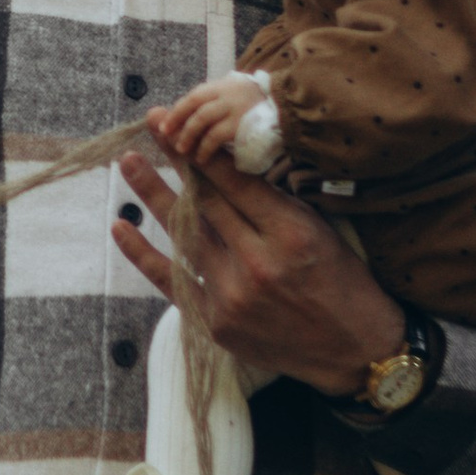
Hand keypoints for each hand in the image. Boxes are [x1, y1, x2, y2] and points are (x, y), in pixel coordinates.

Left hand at [112, 143, 401, 394]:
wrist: (354, 352)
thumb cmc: (344, 283)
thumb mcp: (320, 230)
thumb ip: (273, 201)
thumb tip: (227, 161)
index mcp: (290, 235)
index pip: (235, 183)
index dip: (202, 150)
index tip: (180, 122)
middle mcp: (257, 264)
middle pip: (206, 202)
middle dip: (177, 160)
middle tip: (152, 126)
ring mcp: (231, 297)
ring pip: (184, 234)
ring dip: (152, 195)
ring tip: (129, 162)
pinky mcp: (215, 323)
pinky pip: (170, 280)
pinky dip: (141, 254)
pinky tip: (121, 225)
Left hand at [147, 73, 262, 165]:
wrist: (288, 110)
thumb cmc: (258, 107)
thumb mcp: (236, 97)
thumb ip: (215, 104)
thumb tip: (188, 116)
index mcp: (223, 86)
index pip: (194, 96)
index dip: (177, 110)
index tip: (163, 124)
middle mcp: (226, 94)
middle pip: (194, 105)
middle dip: (176, 120)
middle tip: (165, 135)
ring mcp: (234, 108)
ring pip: (202, 119)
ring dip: (188, 135)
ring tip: (182, 149)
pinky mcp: (241, 125)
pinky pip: (216, 136)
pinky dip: (205, 148)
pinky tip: (201, 158)